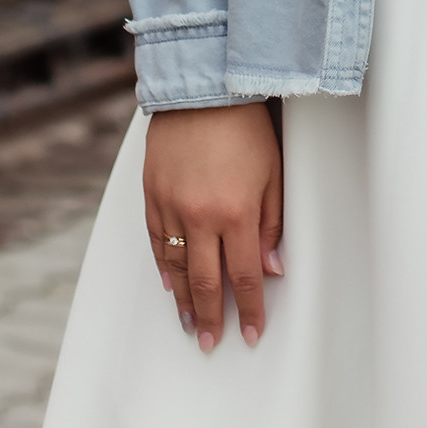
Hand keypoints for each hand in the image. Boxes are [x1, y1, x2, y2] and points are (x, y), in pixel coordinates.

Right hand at [142, 101, 283, 350]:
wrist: (203, 86)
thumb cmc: (246, 125)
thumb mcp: (273, 172)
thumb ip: (272, 223)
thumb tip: (271, 269)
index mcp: (237, 211)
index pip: (245, 275)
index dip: (248, 309)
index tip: (250, 333)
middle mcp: (201, 215)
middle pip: (206, 281)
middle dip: (211, 317)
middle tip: (211, 342)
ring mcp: (172, 206)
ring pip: (177, 267)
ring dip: (183, 300)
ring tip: (189, 323)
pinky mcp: (152, 193)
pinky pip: (157, 241)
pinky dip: (163, 265)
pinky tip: (169, 283)